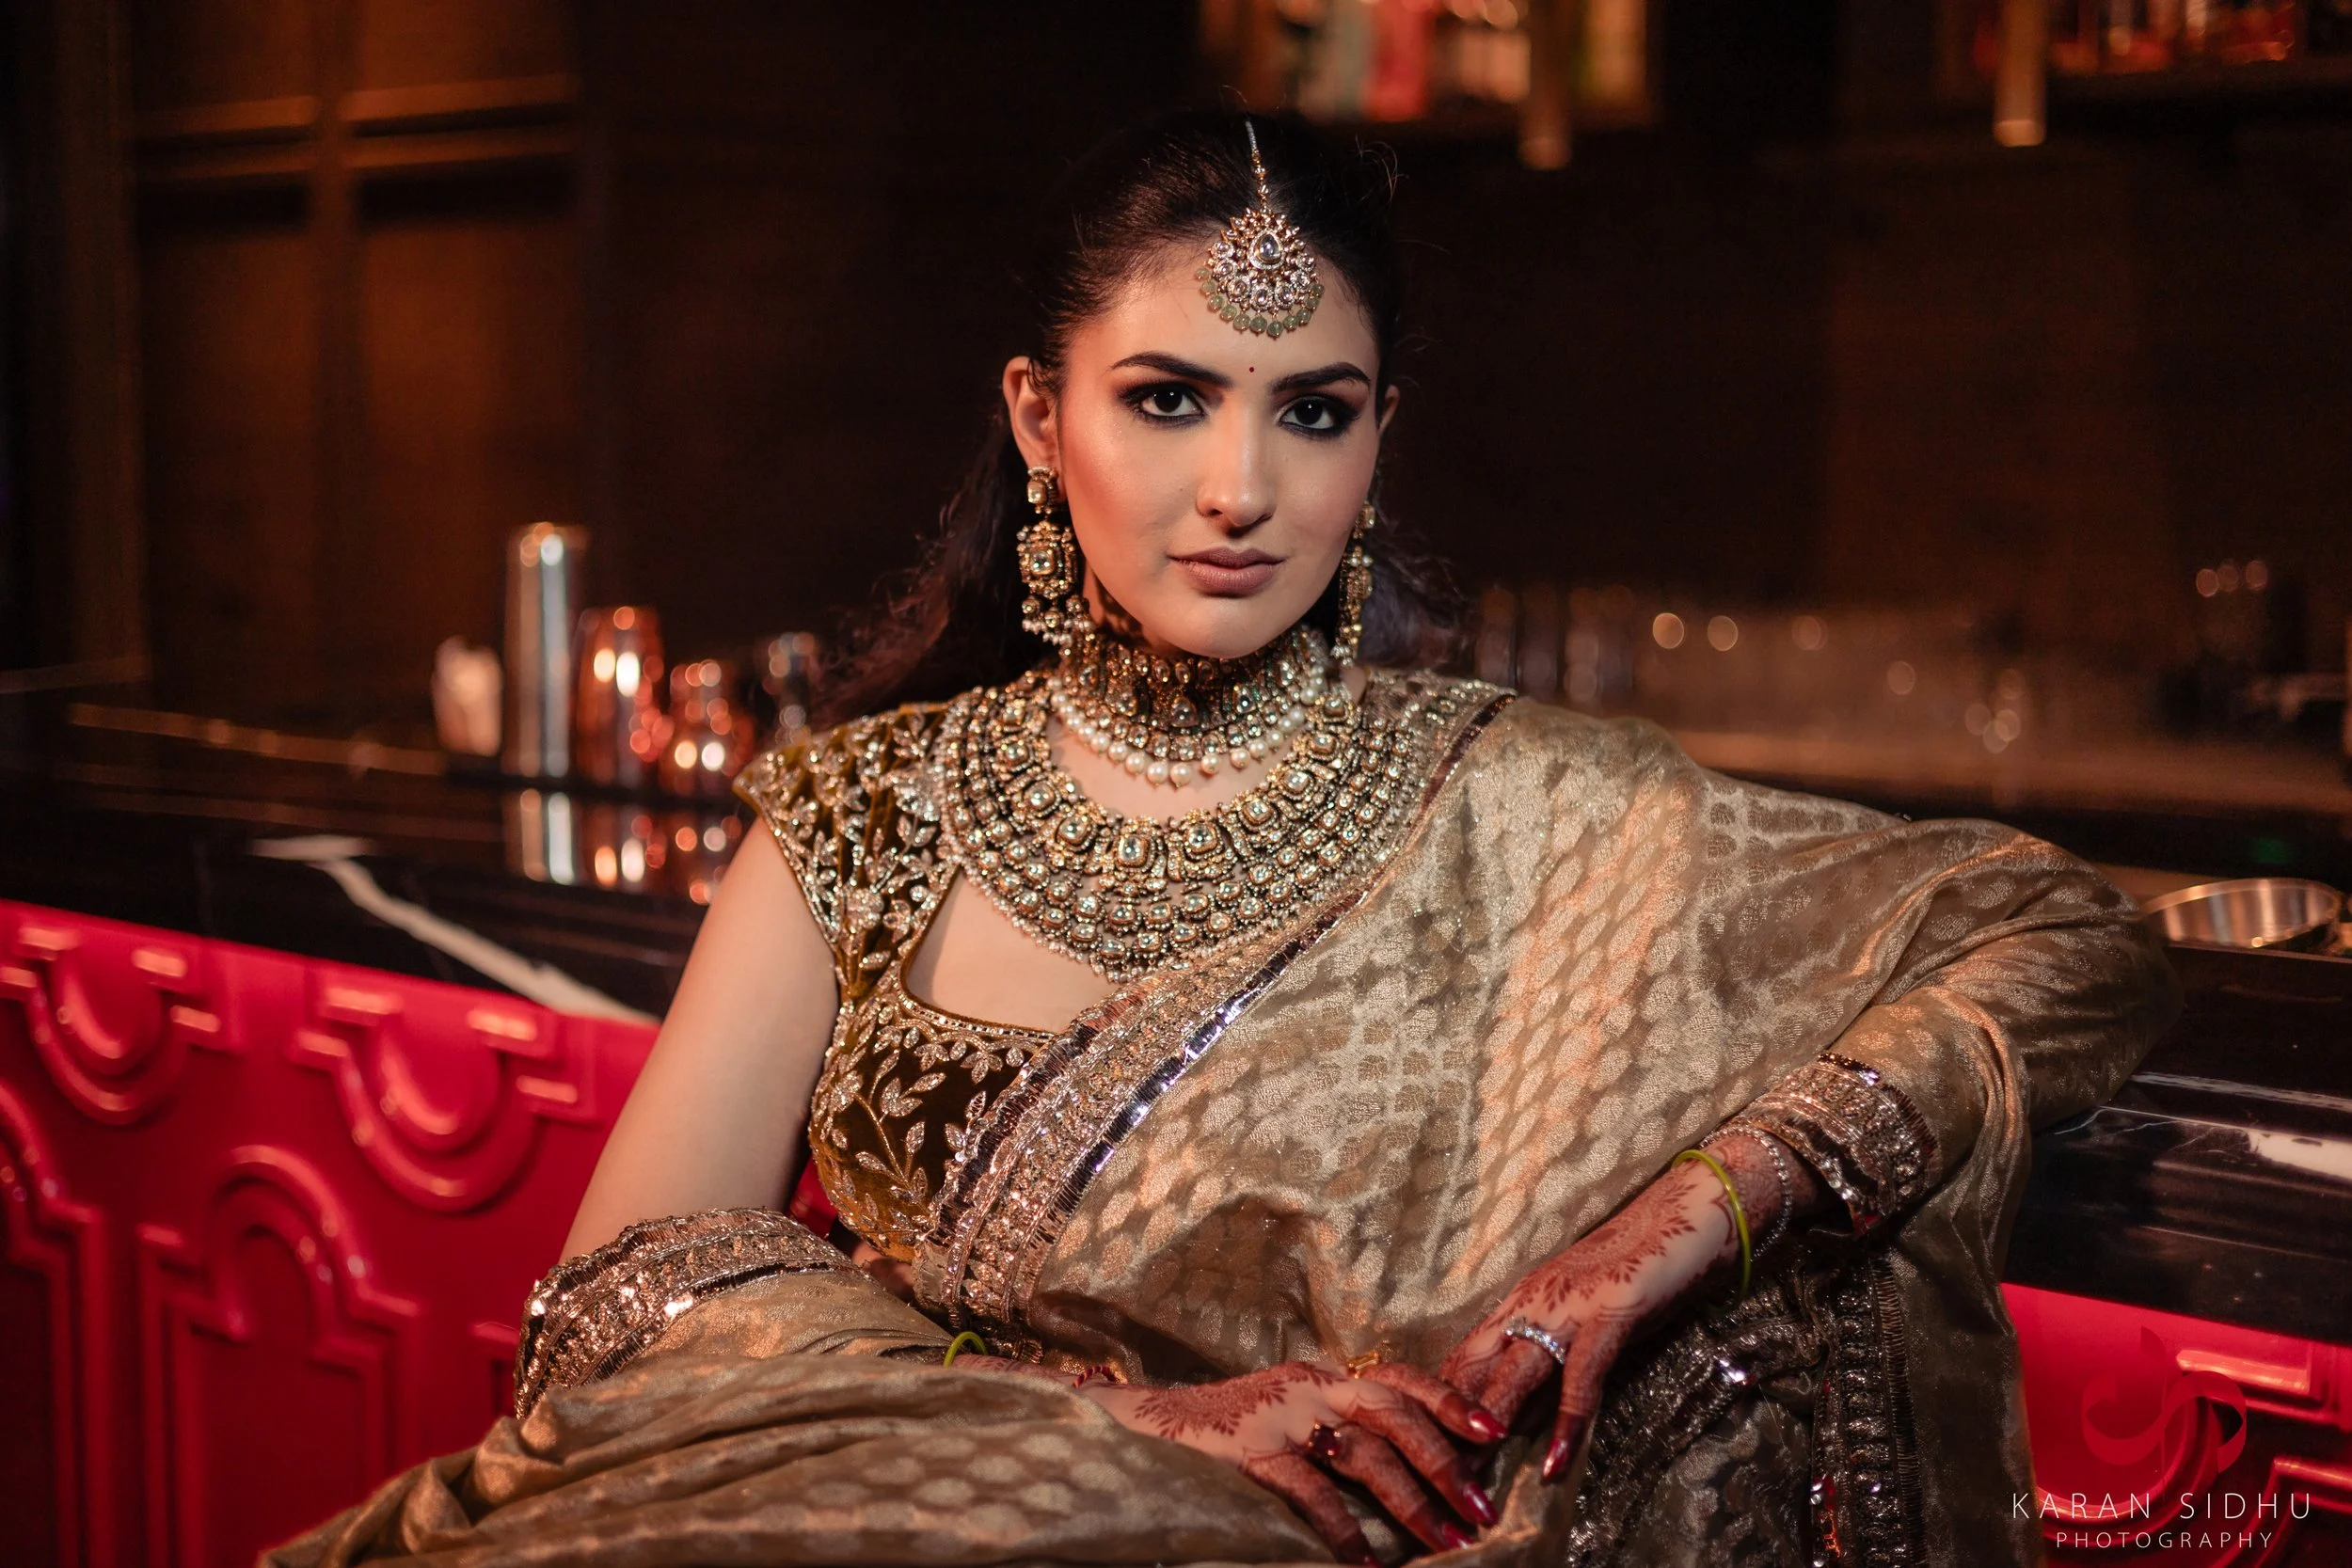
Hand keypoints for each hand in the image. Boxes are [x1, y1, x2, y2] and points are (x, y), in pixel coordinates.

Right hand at [1082, 1359, 1504, 1561]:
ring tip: (1445, 1542)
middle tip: (1480, 1510)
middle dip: (1444, 1463)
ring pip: (1362, 1454)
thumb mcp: (1289, 1414)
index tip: (1494, 1431)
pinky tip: (1368, 1564)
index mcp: (1323, 1377)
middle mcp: (1309, 1387)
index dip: (1449, 1400)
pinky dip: (1344, 1530)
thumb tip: (1406, 1466)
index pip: (1400, 1378)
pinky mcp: (1251, 1450)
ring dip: (1410, 1502)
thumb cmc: (1227, 1429)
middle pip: (1393, 1414)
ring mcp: (1281, 1416)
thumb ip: (1337, 1427)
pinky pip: (1311, 1493)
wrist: (1149, 1424)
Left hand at [1438, 1131, 1821, 1486]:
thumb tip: (1528, 1397)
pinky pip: (1581, 1375)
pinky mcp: (1611, 1312)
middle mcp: (1534, 1300)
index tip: (1416, 1440)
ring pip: (1516, 1371)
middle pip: (1476, 1365)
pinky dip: (1567, 1421)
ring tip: (1473, 1473)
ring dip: (1492, 1423)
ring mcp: (1570, 1305)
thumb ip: (1554, 1345)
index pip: (1465, 1353)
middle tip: (1431, 1473)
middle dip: (1450, 1420)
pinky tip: (1555, 1463)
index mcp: (1523, 1299)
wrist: (1691, 1210)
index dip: (1436, 1397)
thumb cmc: (1639, 1263)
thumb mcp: (1583, 1307)